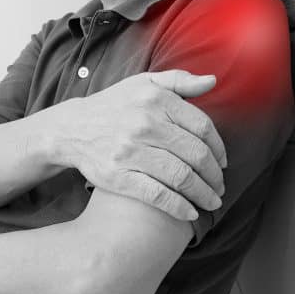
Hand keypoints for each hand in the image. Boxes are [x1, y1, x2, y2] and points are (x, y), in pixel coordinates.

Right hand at [41, 69, 227, 220]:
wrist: (71, 128)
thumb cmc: (114, 106)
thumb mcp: (143, 84)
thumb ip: (179, 81)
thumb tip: (212, 81)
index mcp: (156, 101)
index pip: (202, 127)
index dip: (218, 148)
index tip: (223, 162)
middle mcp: (144, 124)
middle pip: (195, 154)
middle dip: (214, 175)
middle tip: (220, 186)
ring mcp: (130, 152)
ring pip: (181, 176)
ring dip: (203, 193)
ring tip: (212, 201)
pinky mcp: (118, 176)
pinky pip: (157, 195)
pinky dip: (178, 206)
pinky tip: (190, 213)